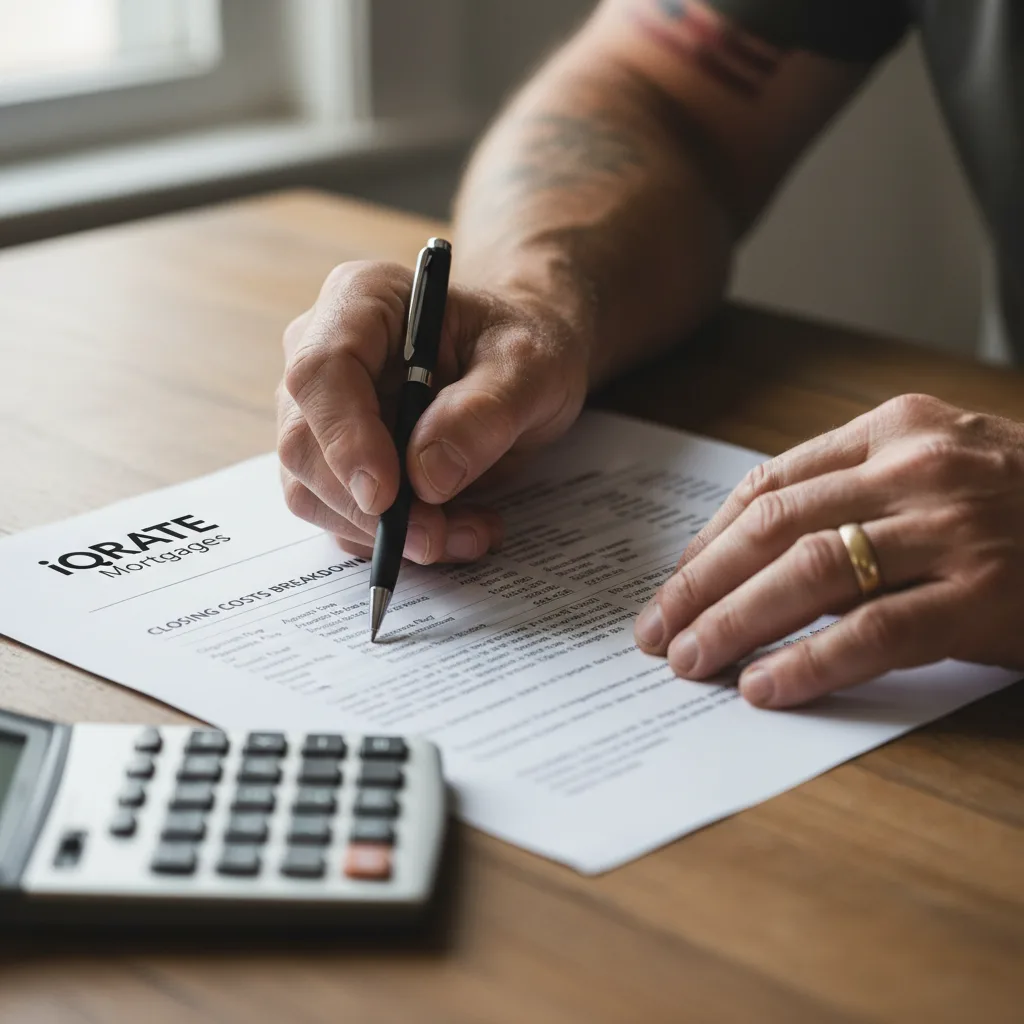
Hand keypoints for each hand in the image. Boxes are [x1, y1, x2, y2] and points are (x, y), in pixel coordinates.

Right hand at [277, 261, 587, 561]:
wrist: (519, 368)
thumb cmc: (521, 348)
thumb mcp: (531, 368)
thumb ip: (484, 412)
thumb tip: (426, 476)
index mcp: (362, 301)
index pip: (321, 372)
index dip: (346, 440)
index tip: (387, 496)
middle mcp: (322, 354)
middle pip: (305, 443)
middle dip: (370, 507)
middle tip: (439, 537)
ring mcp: (321, 413)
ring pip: (313, 491)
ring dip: (386, 533)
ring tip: (470, 531)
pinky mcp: (334, 462)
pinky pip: (341, 517)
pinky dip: (395, 540)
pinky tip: (457, 530)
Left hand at [633, 394, 1023, 707]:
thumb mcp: (940, 468)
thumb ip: (856, 492)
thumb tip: (752, 554)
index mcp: (897, 428)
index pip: (770, 482)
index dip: (709, 539)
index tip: (675, 582)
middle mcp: (919, 468)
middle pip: (774, 525)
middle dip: (702, 584)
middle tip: (656, 631)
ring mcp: (955, 529)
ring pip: (809, 572)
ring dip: (735, 621)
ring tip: (690, 661)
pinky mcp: (988, 595)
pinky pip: (874, 631)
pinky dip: (809, 662)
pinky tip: (764, 687)